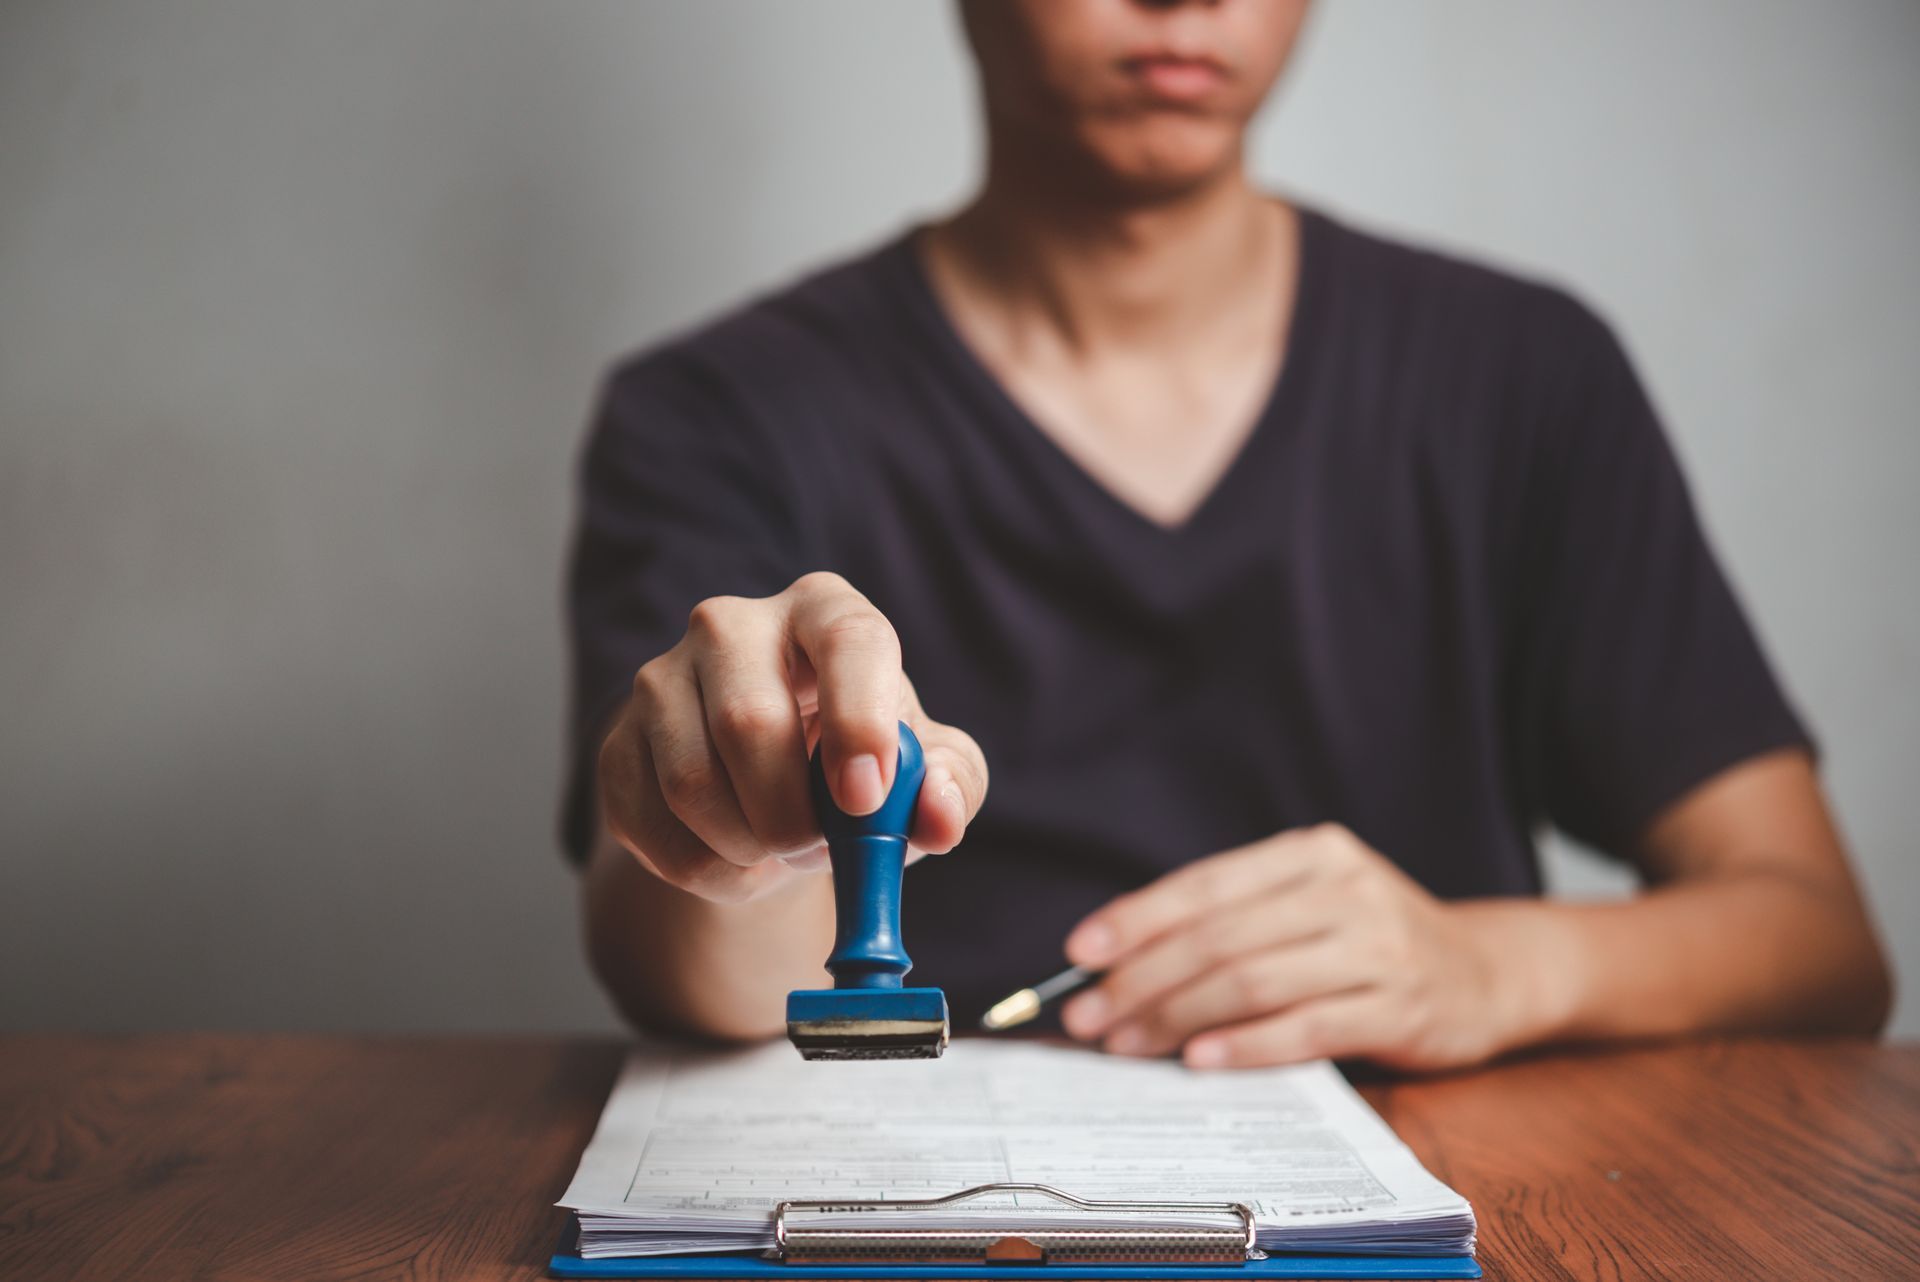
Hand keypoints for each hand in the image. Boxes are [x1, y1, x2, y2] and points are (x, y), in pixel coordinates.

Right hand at [597, 572, 988, 902]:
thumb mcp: (922, 767)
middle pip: (748, 721)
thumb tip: (938, 817)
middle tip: (820, 847)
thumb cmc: (859, 762)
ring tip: (782, 848)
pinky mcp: (617, 742)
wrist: (770, 789)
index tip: (865, 796)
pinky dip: (707, 870)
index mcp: (823, 610)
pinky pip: (652, 826)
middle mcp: (732, 625)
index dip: (856, 718)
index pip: (845, 639)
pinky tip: (736, 857)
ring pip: (692, 784)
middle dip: (791, 814)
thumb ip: (951, 785)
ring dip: (750, 848)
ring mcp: (660, 679)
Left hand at [1058, 824, 1533, 1070]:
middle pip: (1220, 937)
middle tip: (1089, 1013)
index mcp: (1310, 854)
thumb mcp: (1311, 903)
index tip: (1080, 951)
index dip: (1137, 917)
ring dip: (1177, 1016)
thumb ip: (1235, 920)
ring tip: (1127, 1041)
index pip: (1206, 884)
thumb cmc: (1372, 939)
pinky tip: (1200, 1058)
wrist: (1488, 972)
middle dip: (1142, 978)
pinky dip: (1246, 1045)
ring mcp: (1376, 947)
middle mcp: (1344, 890)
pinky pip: (1305, 1027)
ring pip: (1252, 981)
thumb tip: (1122, 960)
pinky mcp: (1398, 1007)